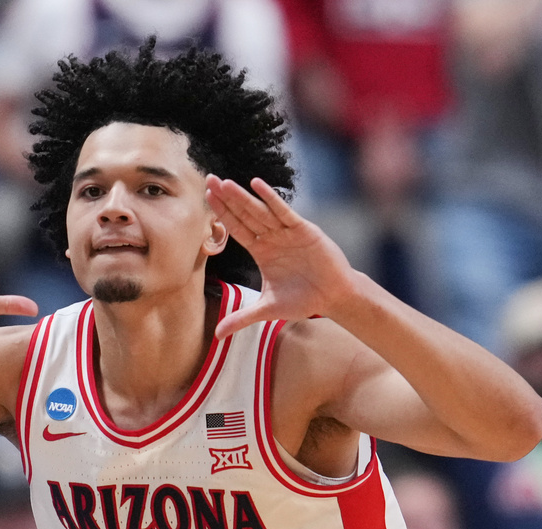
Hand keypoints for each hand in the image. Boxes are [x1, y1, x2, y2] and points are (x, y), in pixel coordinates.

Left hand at [205, 174, 355, 337]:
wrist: (334, 297)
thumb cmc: (303, 300)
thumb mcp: (267, 310)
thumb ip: (242, 318)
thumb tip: (218, 335)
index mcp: (262, 251)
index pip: (237, 228)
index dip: (222, 214)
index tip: (207, 198)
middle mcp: (272, 238)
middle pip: (245, 214)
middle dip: (227, 199)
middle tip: (209, 180)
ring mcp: (287, 232)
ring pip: (260, 211)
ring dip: (243, 197)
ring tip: (226, 183)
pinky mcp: (304, 230)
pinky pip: (284, 212)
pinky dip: (271, 199)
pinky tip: (257, 185)